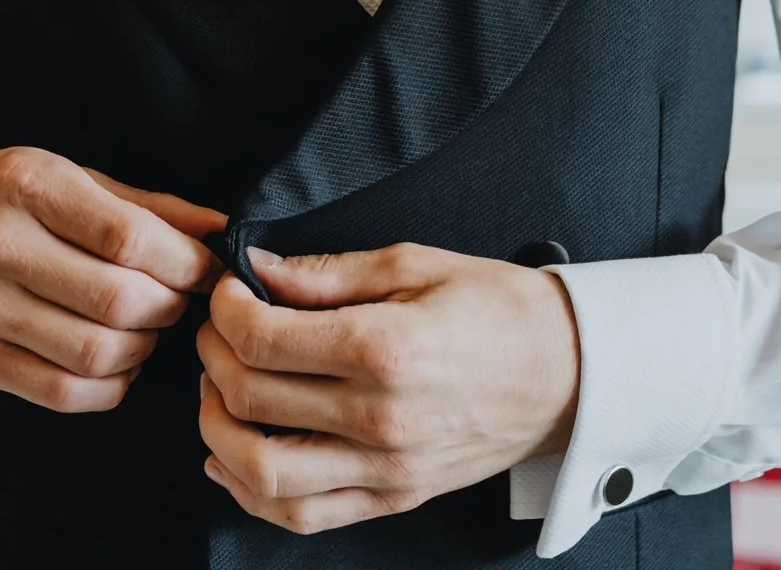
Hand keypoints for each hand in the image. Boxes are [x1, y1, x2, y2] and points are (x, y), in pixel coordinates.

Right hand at [0, 147, 225, 412]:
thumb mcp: (57, 175)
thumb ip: (141, 204)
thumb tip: (220, 228)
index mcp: (27, 183)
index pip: (129, 236)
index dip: (185, 262)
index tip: (206, 268)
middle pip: (119, 300)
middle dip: (170, 307)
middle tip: (177, 299)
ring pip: (96, 355)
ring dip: (142, 350)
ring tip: (144, 328)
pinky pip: (63, 395)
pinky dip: (108, 388)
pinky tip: (114, 364)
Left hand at [195, 242, 579, 533]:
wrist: (567, 372)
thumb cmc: (497, 309)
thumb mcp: (414, 264)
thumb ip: (326, 271)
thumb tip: (258, 270)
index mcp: (385, 350)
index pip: (263, 339)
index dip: (225, 310)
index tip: (228, 292)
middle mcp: (379, 418)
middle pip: (250, 400)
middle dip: (213, 357)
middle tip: (217, 331)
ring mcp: (386, 470)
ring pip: (263, 474)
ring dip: (217, 430)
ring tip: (217, 391)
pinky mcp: (393, 499)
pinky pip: (302, 516)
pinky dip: (251, 493)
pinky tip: (230, 458)